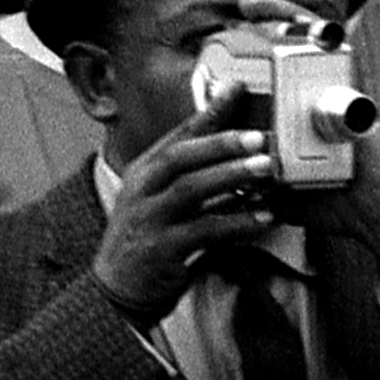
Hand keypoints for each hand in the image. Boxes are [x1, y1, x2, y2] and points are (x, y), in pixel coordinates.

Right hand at [91, 116, 275, 324]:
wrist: (115, 290)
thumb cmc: (145, 240)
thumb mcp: (159, 201)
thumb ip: (193, 179)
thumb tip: (241, 159)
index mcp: (144, 172)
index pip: (178, 134)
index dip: (208, 111)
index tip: (235, 89)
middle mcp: (143, 190)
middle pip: (181, 156)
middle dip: (221, 143)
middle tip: (257, 136)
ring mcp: (150, 219)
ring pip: (192, 189)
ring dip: (232, 176)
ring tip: (264, 169)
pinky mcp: (162, 250)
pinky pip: (205, 231)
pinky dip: (237, 222)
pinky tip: (261, 218)